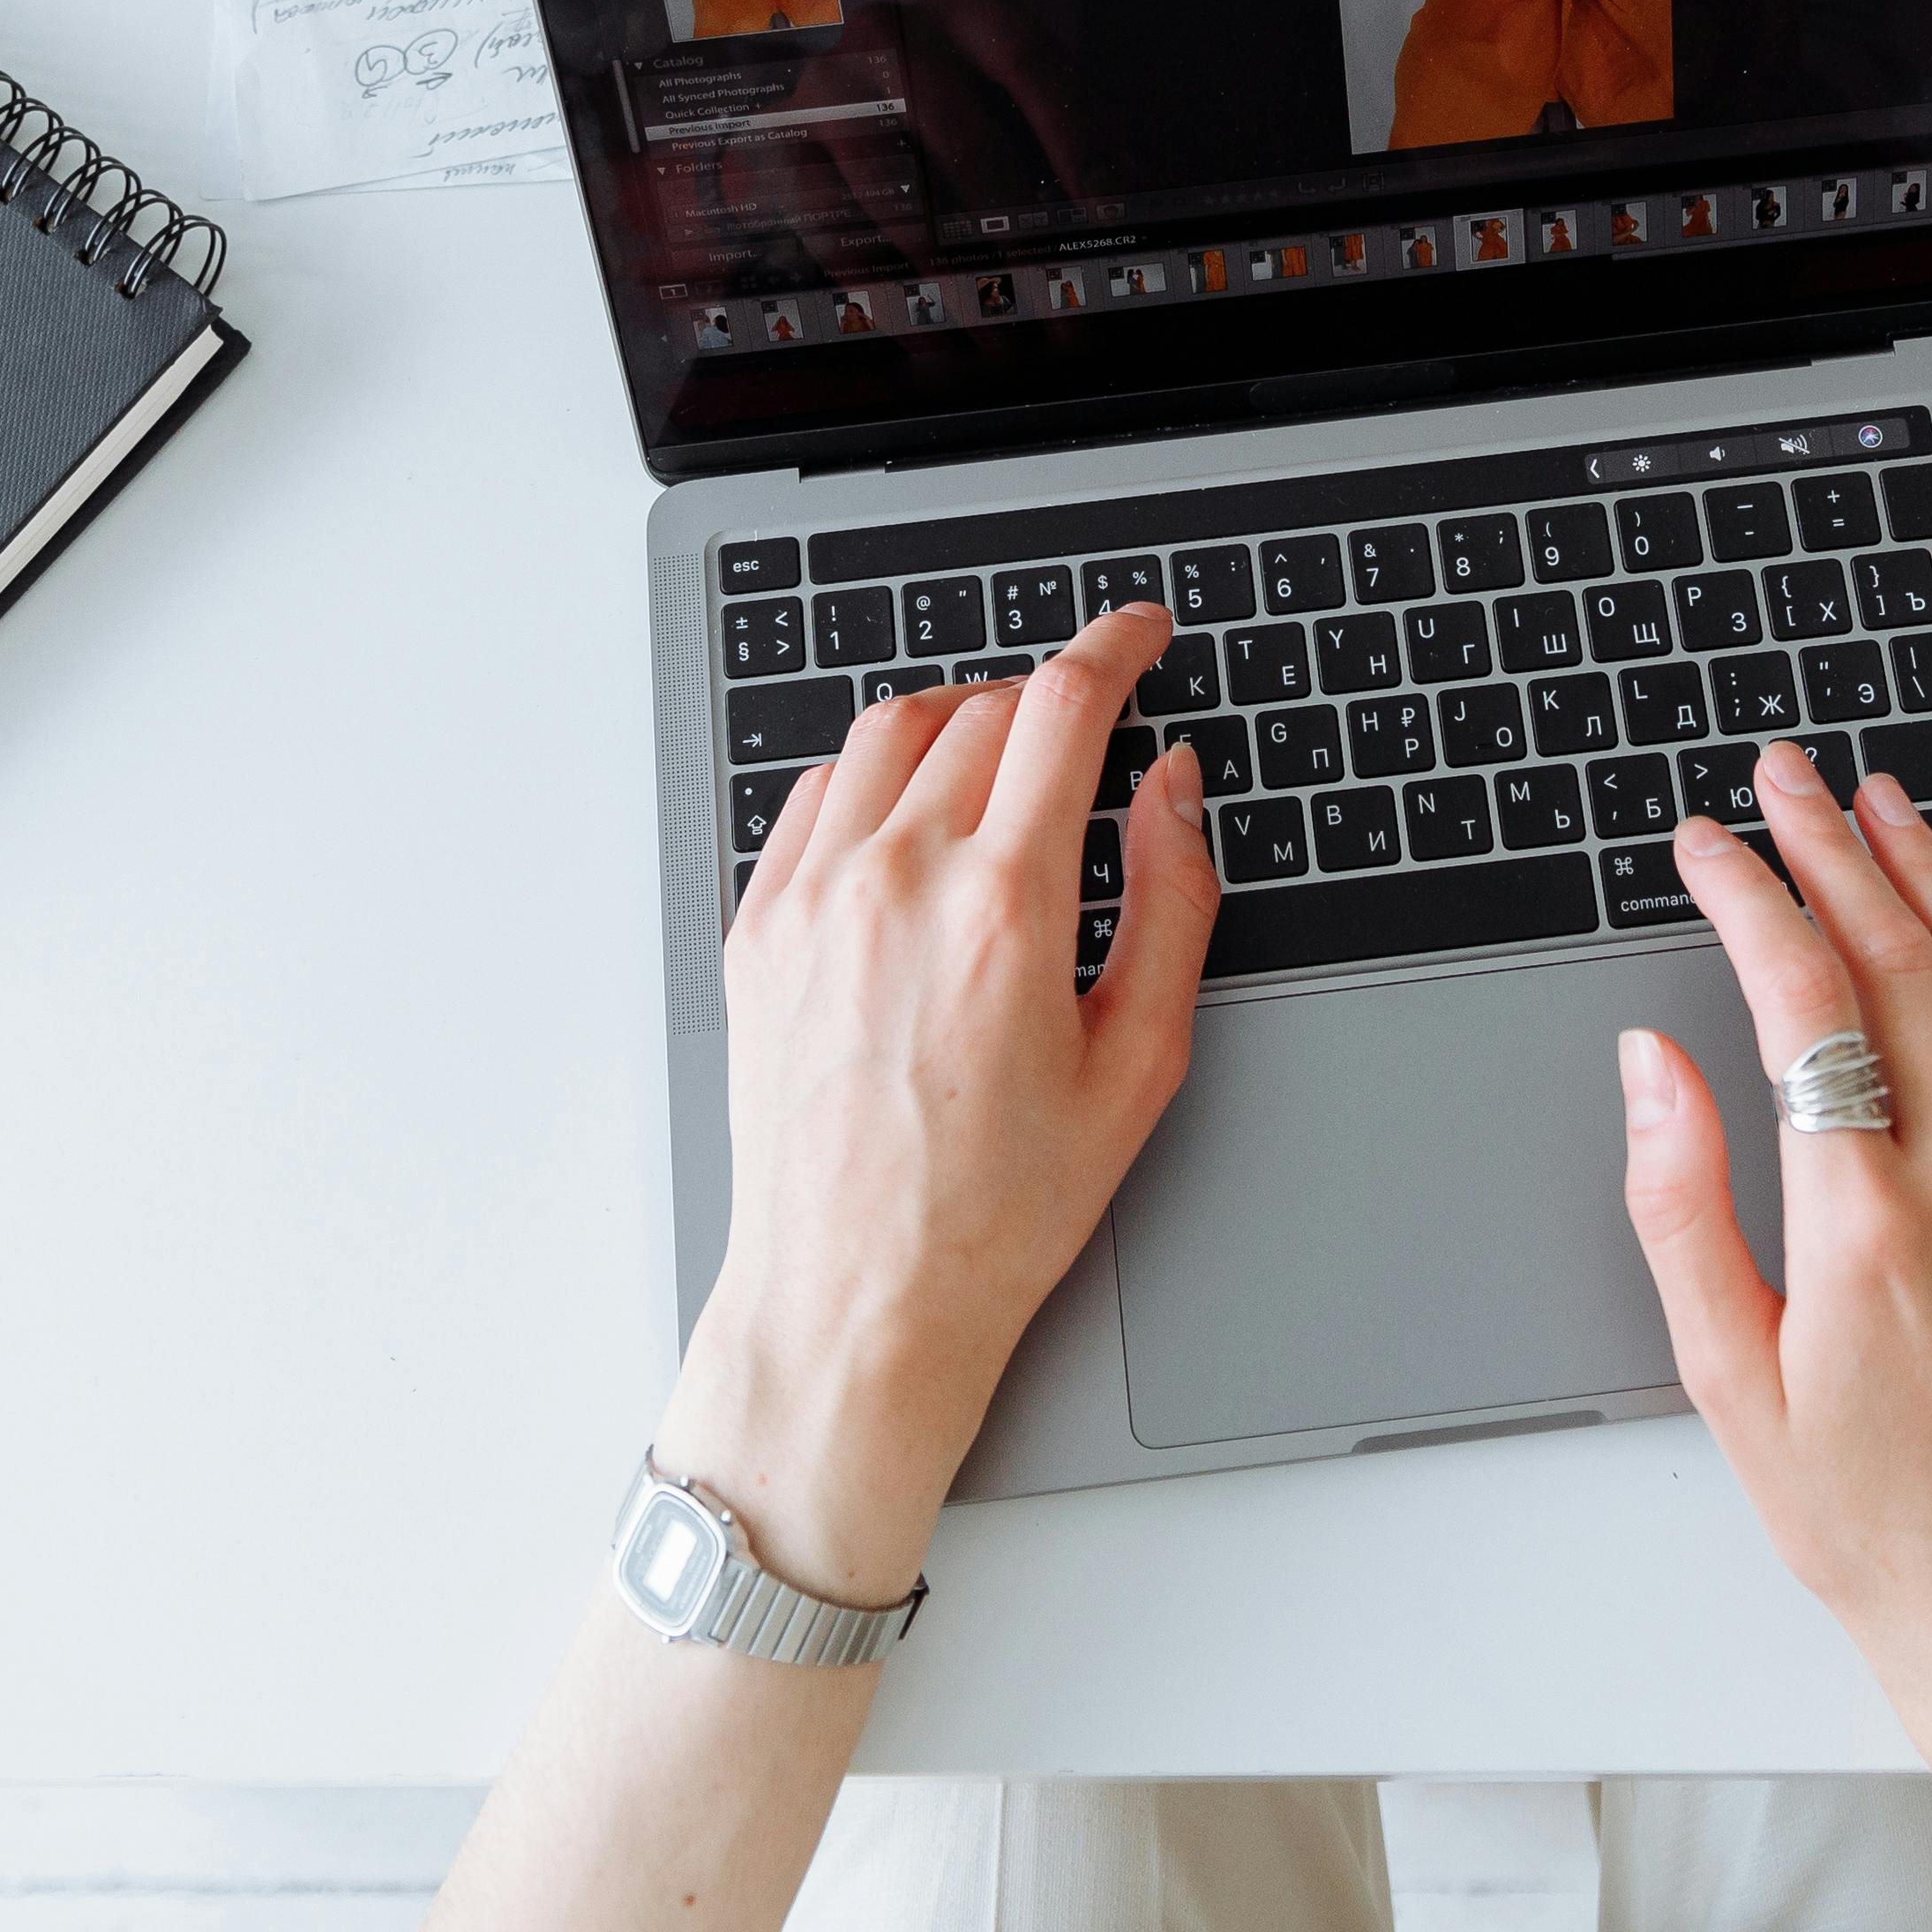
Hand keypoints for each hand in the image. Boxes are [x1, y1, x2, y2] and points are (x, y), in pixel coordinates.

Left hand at [660, 616, 1219, 1600]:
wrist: (858, 1297)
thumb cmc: (997, 1208)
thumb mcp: (1138, 1063)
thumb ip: (1170, 900)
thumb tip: (1170, 788)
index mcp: (1002, 907)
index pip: (1063, 706)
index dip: (1114, 646)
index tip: (1138, 634)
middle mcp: (897, 881)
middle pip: (982, 710)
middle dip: (1048, 700)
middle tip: (1086, 737)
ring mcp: (813, 900)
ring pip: (890, 731)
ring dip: (958, 719)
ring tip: (1000, 764)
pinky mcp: (760, 930)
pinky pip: (816, 795)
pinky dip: (874, 776)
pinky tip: (911, 820)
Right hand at [1619, 747, 1931, 1707]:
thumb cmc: (1870, 1517)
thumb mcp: (1725, 1378)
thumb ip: (1681, 1205)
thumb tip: (1652, 1066)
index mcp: (1861, 1226)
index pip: (1799, 1002)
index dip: (1747, 897)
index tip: (1707, 844)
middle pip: (1897, 960)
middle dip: (1828, 848)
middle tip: (1783, 779)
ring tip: (1880, 806)